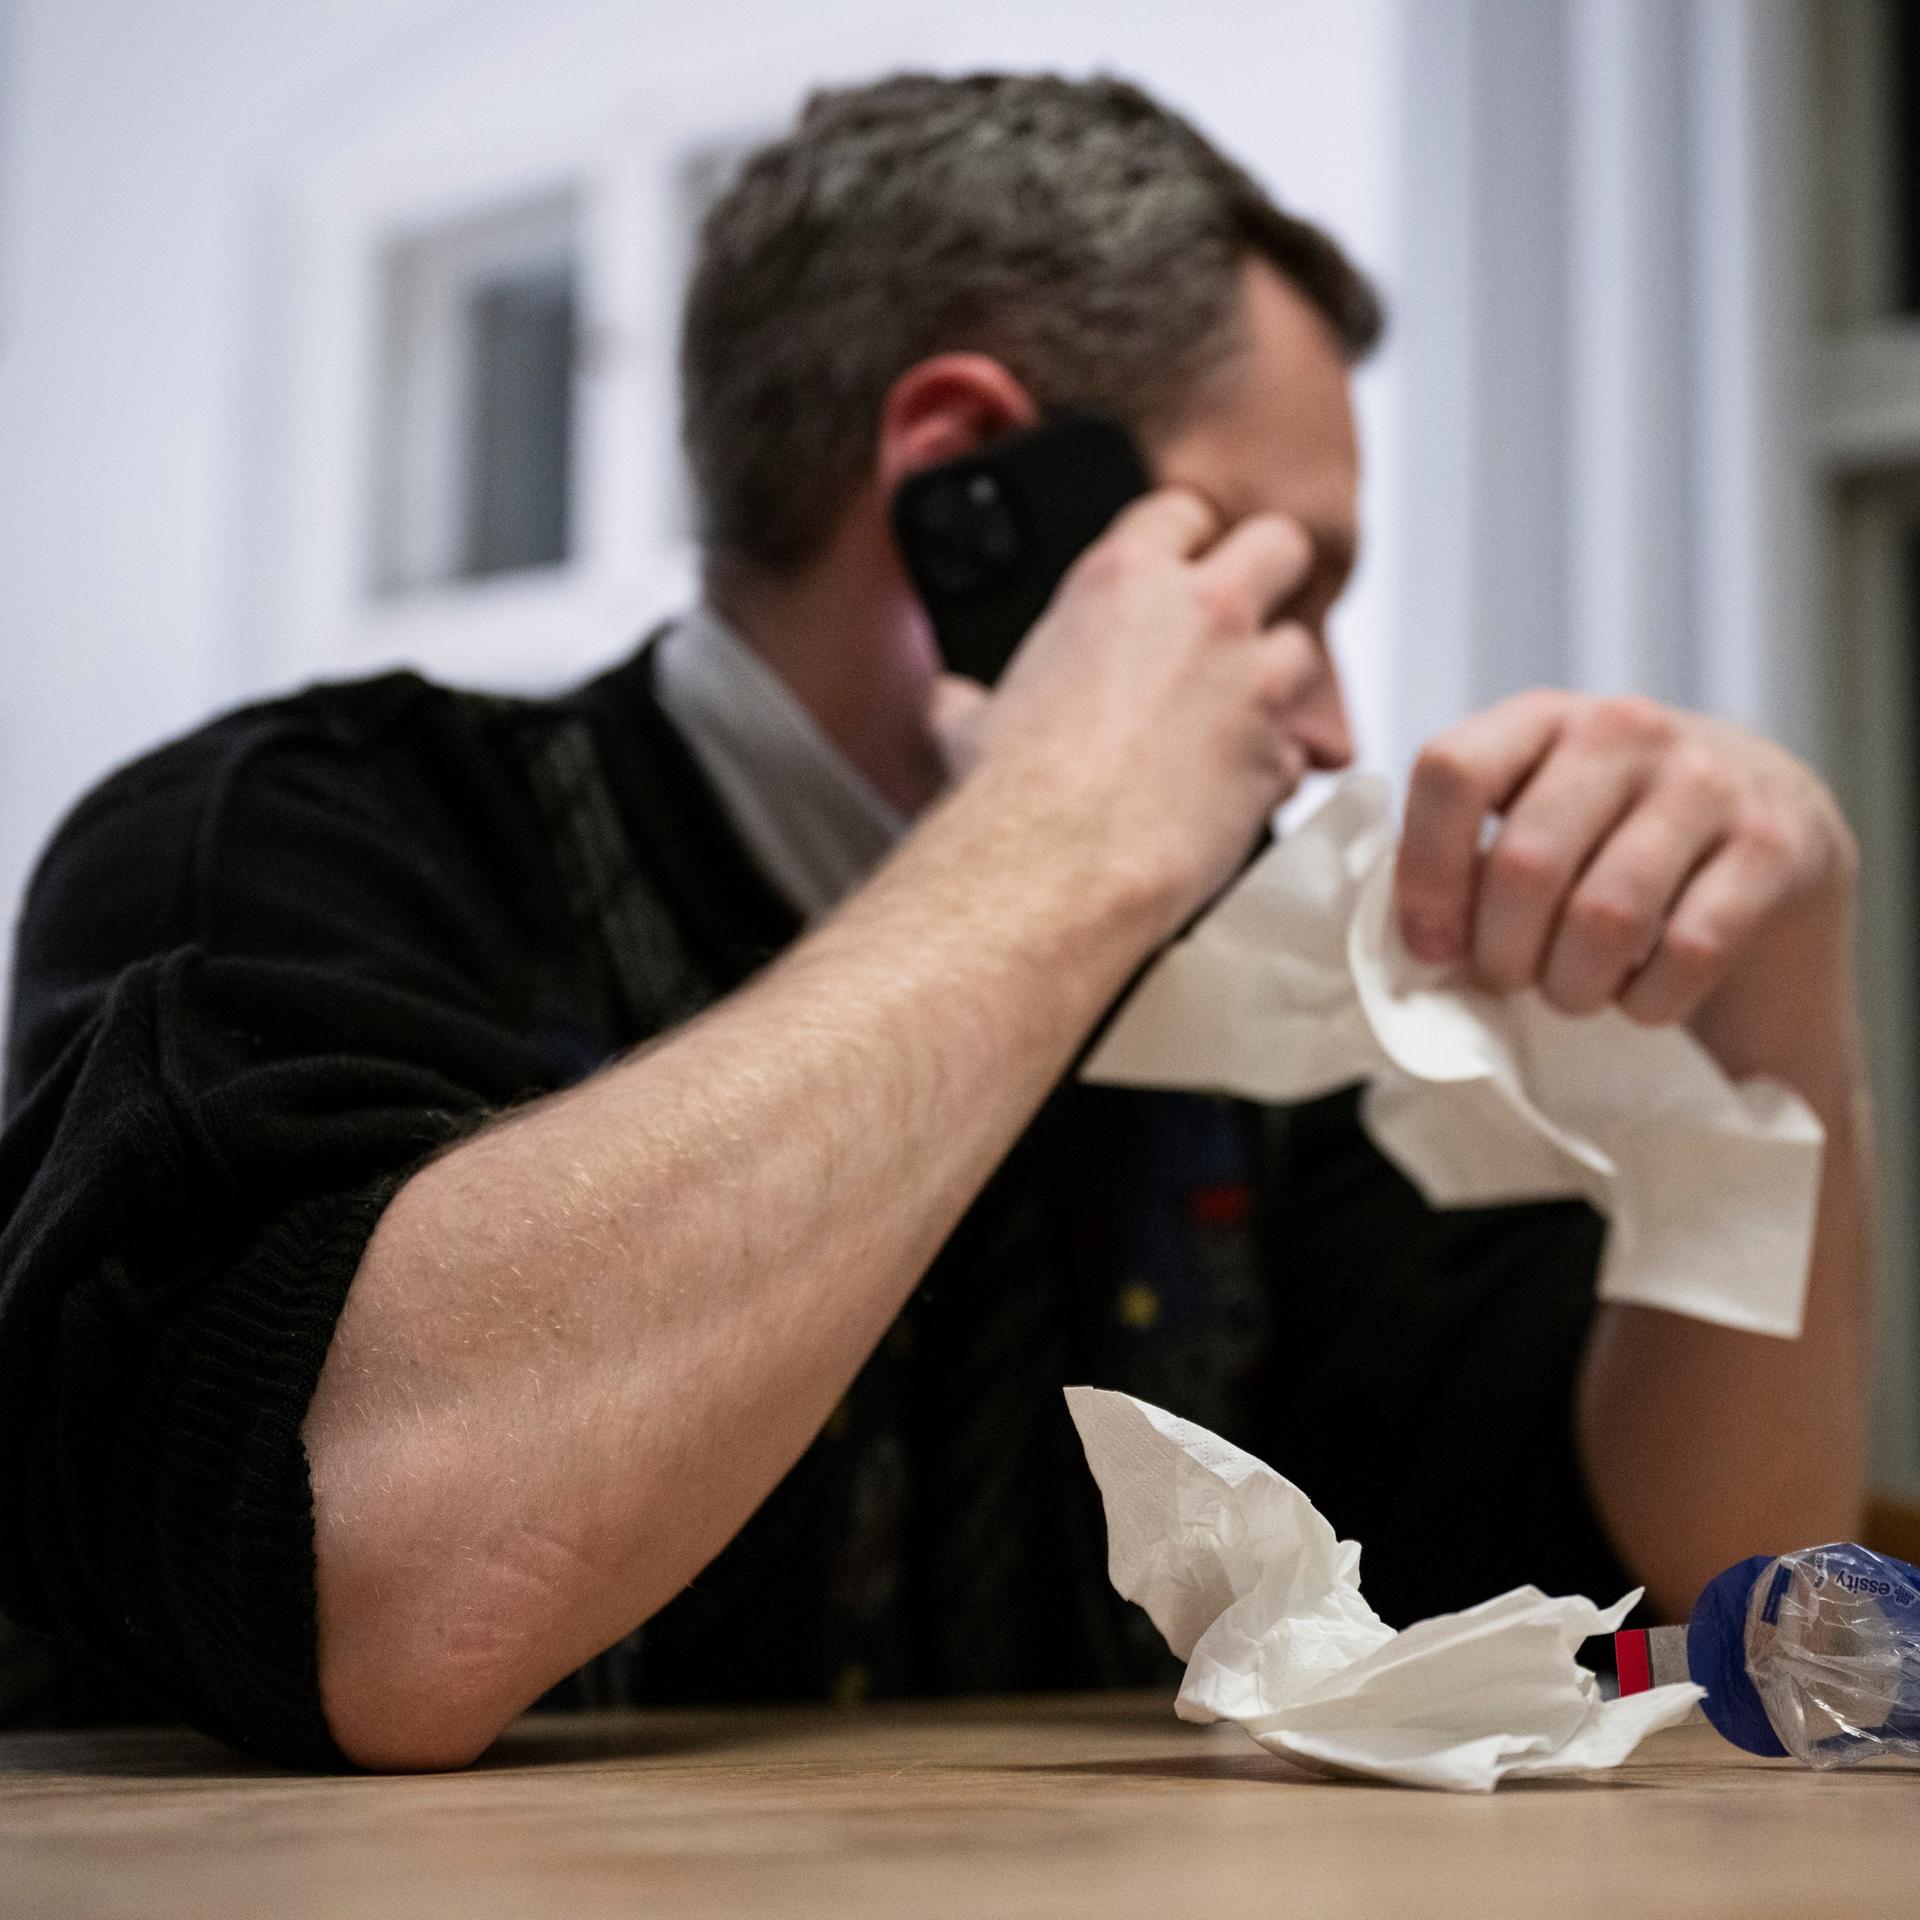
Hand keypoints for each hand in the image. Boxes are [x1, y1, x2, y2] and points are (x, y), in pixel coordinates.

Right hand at [961, 488, 1336, 939]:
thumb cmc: (1011, 794)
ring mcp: (1253, 683)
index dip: (1185, 540)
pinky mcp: (1278, 758)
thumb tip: (953, 702)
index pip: (1182, 510)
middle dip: (1269, 577)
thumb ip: (975, 695)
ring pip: (1304, 650)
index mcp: (1123, 580)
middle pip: (1279, 545)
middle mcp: (1203, 614)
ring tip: (1235, 720)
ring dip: (1278, 681)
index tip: (1178, 569)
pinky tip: (1231, 791)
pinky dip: (1271, 767)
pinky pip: (1296, 750)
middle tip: (1242, 616)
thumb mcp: (969, 722)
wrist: (1054, 871)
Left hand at [1393, 691, 1858, 1083]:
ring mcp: (1707, 781)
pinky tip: (1643, 995)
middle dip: (1503, 954)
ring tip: (1572, 992)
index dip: (1426, 873)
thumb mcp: (1533, 817)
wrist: (1772, 836)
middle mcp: (1624, 729)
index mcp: (1539, 719)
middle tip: (1512, 980)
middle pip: (1524, 863)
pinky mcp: (1776, 846)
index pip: (1452, 773)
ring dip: (1573, 985)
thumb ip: (1465, 853)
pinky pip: (1688, 951)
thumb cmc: (1613, 843)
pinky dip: (1650, 1000)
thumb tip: (1414, 943)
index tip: (1431, 946)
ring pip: (1604, 916)